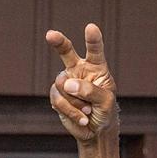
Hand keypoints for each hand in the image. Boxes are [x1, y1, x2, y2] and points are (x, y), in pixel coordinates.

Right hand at [45, 23, 117, 140]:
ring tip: (88, 110)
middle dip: (58, 42)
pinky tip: (82, 118)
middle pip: (66, 52)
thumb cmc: (105, 112)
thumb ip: (91, 91)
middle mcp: (79, 70)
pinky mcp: (56, 94)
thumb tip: (68, 83)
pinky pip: (58, 99)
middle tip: (50, 35)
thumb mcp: (106, 102)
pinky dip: (71, 111)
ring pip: (63, 85)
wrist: (95, 130)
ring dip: (77, 102)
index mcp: (96, 67)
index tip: (91, 27)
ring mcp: (66, 81)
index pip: (94, 51)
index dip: (92, 39)